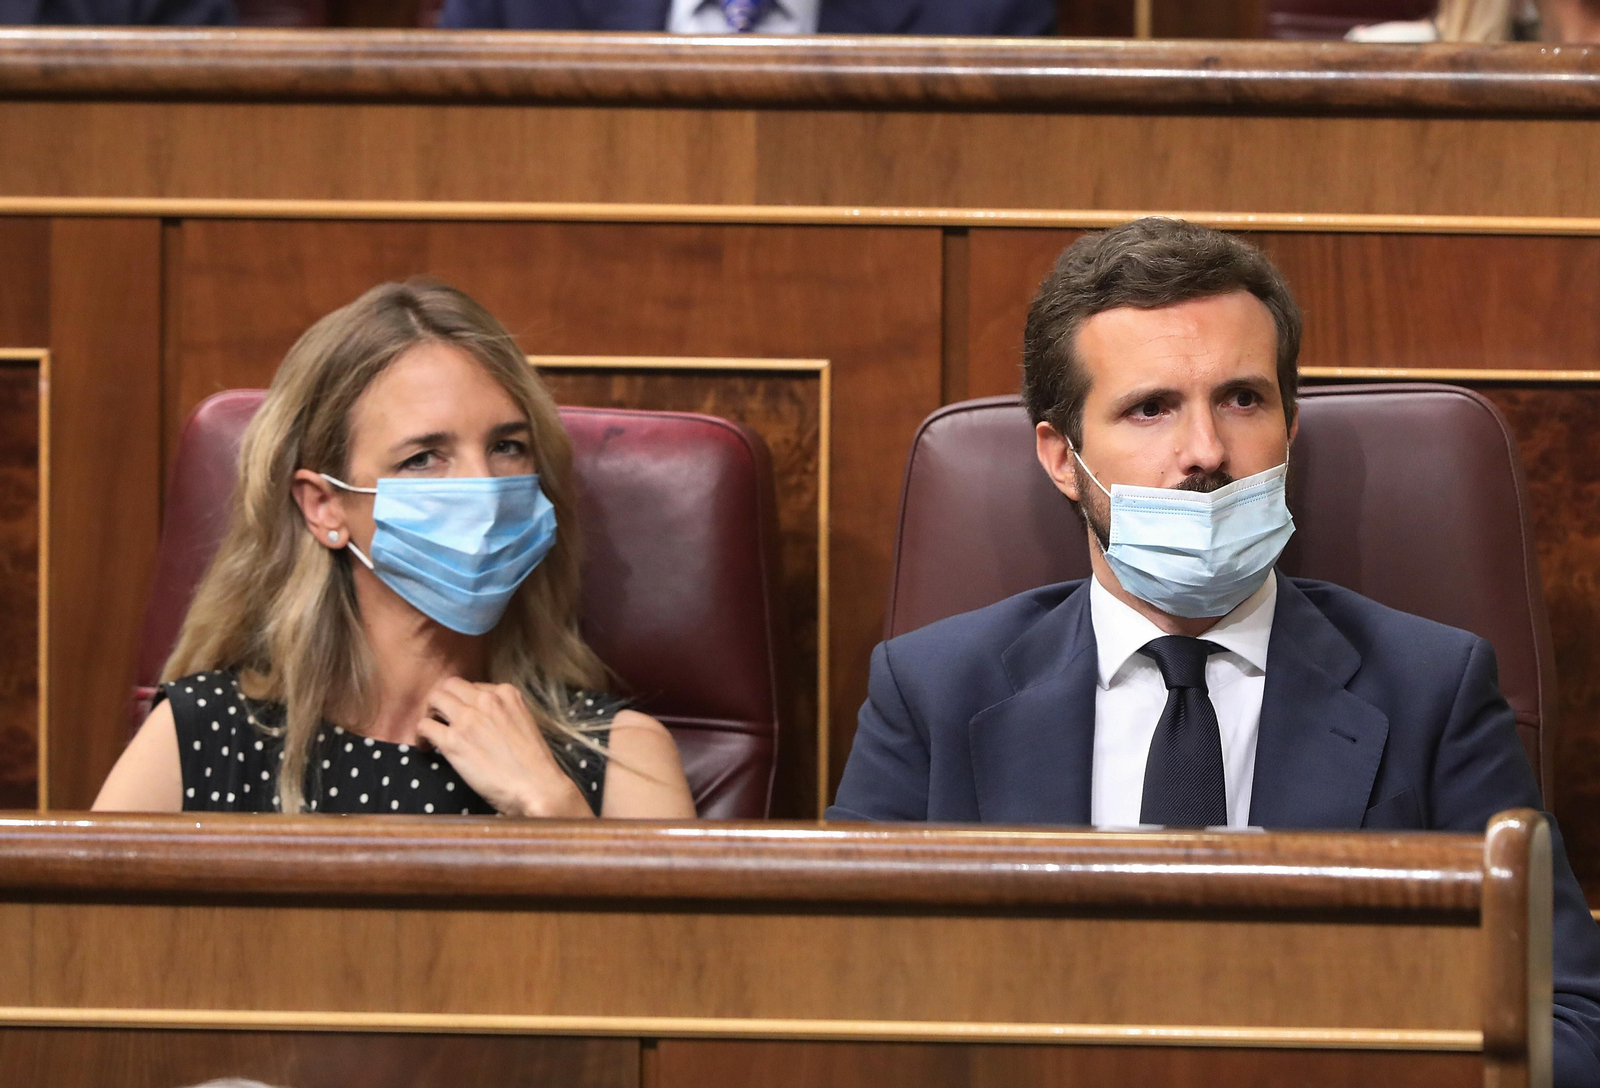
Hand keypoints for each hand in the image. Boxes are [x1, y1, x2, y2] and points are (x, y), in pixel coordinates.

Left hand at [416, 678, 593, 817]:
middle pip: (450, 686)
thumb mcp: (524, 722)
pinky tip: (426, 748)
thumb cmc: (534, 763)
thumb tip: (483, 719)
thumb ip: (503, 713)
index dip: (465, 701)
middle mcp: (485, 699)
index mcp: (506, 693)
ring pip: (434, 699)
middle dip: (443, 700)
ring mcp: (468, 718)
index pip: (473, 686)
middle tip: (441, 719)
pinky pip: (424, 726)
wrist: (536, 786)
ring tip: (432, 732)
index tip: (463, 716)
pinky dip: (421, 736)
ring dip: (430, 713)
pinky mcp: (452, 741)